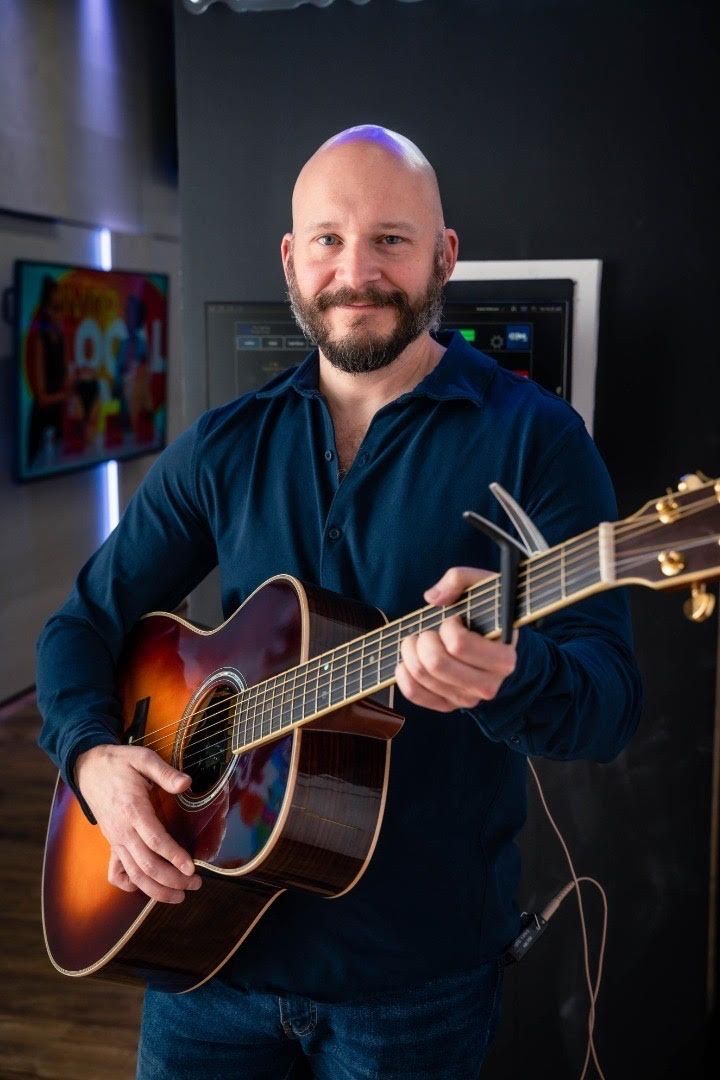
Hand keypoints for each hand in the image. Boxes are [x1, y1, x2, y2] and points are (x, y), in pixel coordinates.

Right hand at [75, 744, 201, 903]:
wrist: (89, 769)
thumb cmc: (119, 763)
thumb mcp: (143, 758)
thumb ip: (165, 773)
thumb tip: (187, 784)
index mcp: (133, 810)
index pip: (155, 841)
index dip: (174, 856)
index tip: (192, 868)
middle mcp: (123, 831)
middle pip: (147, 865)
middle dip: (172, 880)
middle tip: (196, 884)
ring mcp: (116, 840)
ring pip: (134, 875)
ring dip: (156, 890)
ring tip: (180, 895)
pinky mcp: (112, 844)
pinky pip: (117, 873)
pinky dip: (131, 885)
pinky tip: (148, 888)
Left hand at [395, 566, 516, 712]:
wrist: (501, 648)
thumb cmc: (491, 615)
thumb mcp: (486, 587)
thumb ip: (460, 578)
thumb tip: (433, 598)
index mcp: (503, 658)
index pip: (459, 645)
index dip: (448, 627)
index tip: (454, 620)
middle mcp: (488, 684)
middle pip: (436, 663)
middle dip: (423, 639)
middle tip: (429, 631)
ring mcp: (468, 698)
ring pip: (422, 676)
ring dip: (410, 651)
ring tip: (419, 640)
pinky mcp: (449, 705)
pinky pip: (415, 694)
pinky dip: (404, 673)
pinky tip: (408, 659)